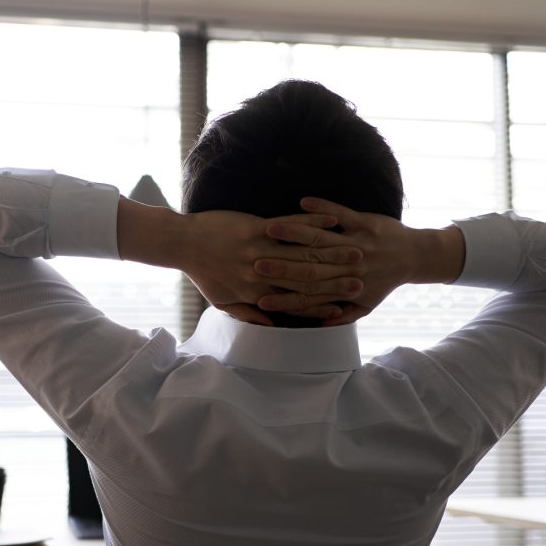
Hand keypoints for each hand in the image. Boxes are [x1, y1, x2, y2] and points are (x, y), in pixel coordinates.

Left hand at [180, 208, 363, 325]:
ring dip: (333, 250)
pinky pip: (290, 226)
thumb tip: (270, 325)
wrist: (183, 243)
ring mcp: (261, 249)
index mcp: (256, 293)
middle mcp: (262, 274)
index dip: (321, 305)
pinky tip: (333, 221)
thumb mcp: (222, 302)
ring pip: (303, 252)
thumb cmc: (202, 273)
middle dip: (337, 278)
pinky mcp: (257, 228)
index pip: (296, 302)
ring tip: (357, 250)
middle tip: (362, 278)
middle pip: (307, 278)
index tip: (344, 307)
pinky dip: (313, 222)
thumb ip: (247, 314)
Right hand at [253, 198, 463, 324]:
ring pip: (321, 240)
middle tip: (254, 264)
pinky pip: (342, 214)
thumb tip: (317, 327)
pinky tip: (303, 201)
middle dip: (281, 267)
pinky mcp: (366, 223)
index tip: (260, 300)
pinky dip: (323, 207)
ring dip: (294, 234)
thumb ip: (340, 316)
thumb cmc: (385, 282)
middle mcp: (351, 268)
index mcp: (346, 290)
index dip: (284, 301)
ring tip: (269, 230)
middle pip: (310, 269)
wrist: (416, 256)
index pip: (309, 298)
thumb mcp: (365, 306)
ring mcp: (358, 243)